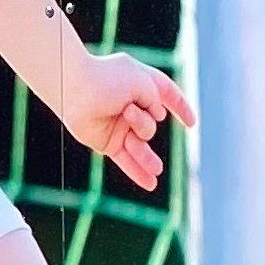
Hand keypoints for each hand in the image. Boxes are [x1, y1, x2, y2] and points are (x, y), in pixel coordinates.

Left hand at [59, 50, 195, 192]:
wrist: (74, 91)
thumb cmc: (108, 81)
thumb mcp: (145, 84)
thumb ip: (156, 101)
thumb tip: (155, 119)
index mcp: (141, 83)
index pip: (167, 94)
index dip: (180, 107)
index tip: (191, 123)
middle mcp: (131, 104)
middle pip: (153, 121)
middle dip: (144, 120)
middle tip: (127, 111)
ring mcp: (119, 124)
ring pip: (142, 144)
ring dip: (145, 154)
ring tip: (156, 168)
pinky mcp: (107, 141)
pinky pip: (126, 159)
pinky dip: (138, 171)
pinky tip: (151, 184)